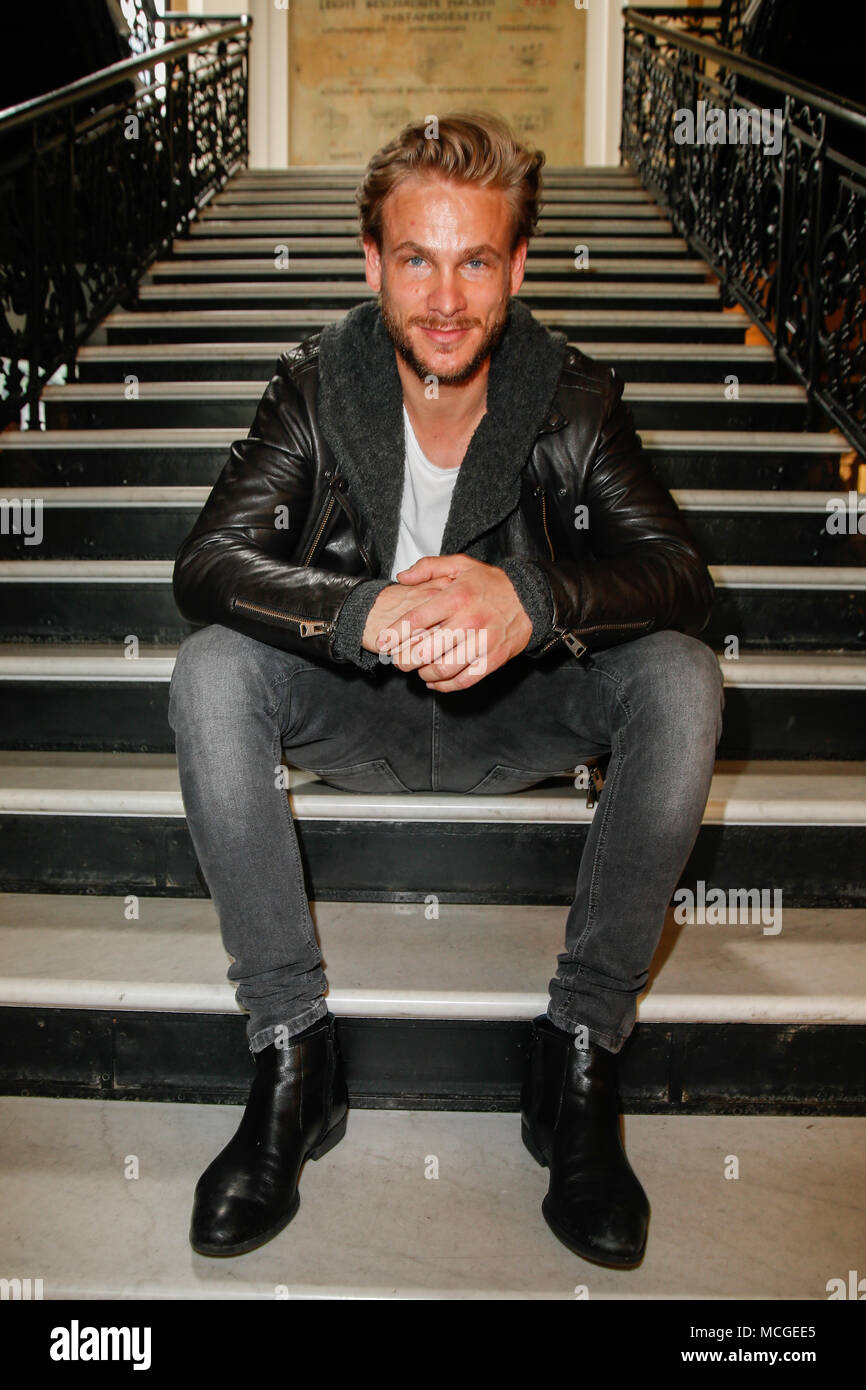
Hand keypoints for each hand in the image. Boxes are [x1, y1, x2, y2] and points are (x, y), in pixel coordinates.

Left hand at [376, 554, 531, 691]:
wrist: (531, 599)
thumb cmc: (490, 583)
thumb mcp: (461, 564)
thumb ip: (428, 567)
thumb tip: (401, 577)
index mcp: (456, 597)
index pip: (416, 620)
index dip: (394, 635)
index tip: (383, 643)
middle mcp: (468, 621)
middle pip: (425, 651)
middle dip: (405, 660)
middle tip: (398, 661)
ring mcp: (482, 642)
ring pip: (443, 669)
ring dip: (424, 674)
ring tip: (418, 670)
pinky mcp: (493, 659)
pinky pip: (464, 680)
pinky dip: (445, 686)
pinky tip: (434, 682)